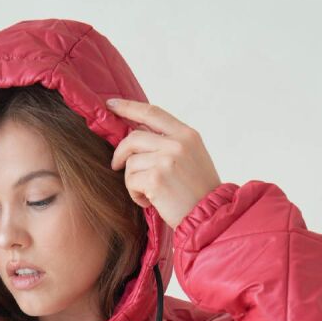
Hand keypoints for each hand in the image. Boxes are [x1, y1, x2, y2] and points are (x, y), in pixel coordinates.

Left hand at [106, 98, 222, 230]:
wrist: (210, 216)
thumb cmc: (199, 192)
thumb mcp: (192, 157)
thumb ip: (170, 143)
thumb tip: (137, 135)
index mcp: (186, 135)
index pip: (152, 112)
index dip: (128, 107)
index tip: (111, 104)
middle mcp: (177, 143)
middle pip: (133, 137)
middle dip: (120, 153)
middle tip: (116, 165)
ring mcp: (166, 160)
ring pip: (130, 162)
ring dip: (133, 180)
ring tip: (149, 194)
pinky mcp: (156, 179)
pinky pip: (131, 181)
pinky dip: (135, 194)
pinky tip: (150, 202)